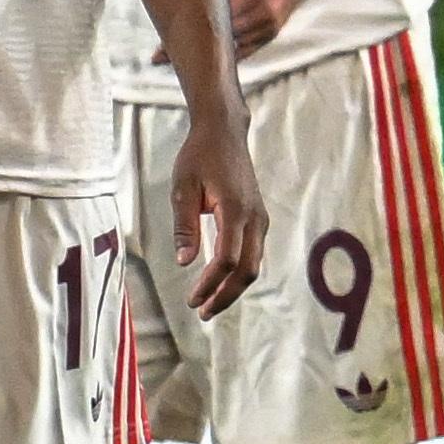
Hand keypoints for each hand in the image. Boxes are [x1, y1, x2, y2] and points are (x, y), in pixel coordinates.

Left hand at [171, 109, 266, 315]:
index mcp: (234, 209)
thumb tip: (184, 262)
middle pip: (247, 269)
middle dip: (225, 295)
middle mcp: (254, 217)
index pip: (226, 259)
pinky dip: (239, 272)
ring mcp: (260, 218)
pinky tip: (221, 281)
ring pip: (254, 264)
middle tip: (202, 312)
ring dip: (233, 287)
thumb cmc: (199, 156)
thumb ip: (185, 227)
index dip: (210, 284)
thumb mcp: (183, 189)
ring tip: (209, 303)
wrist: (224, 132)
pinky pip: (254, 253)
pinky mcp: (259, 217)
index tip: (191, 299)